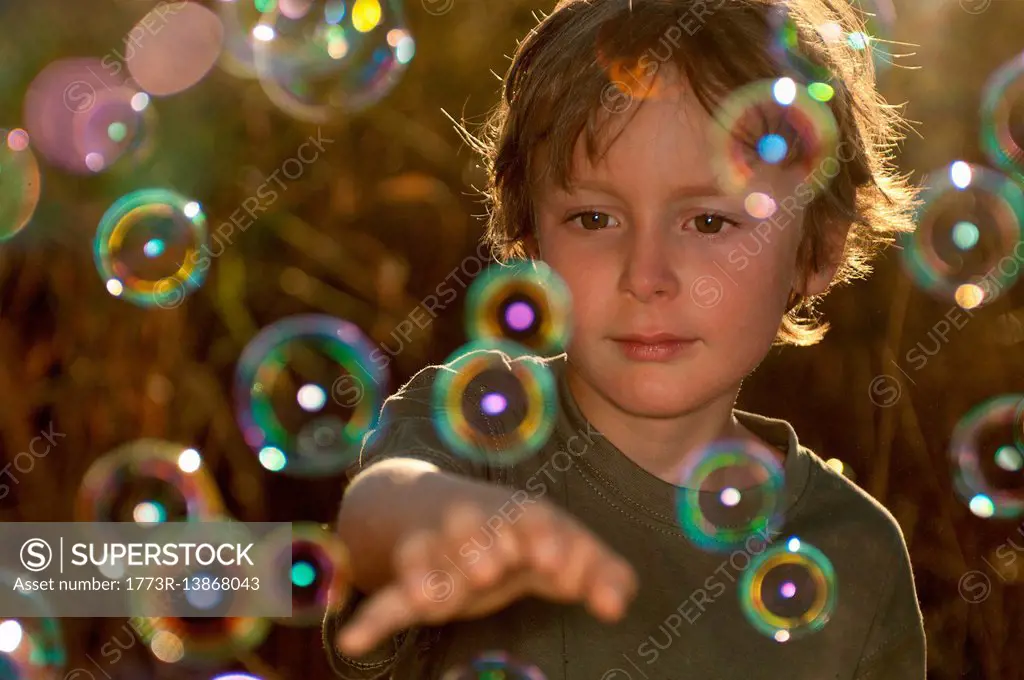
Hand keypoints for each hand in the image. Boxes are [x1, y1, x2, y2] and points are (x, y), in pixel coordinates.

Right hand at [335, 493, 637, 656]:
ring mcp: (438, 552)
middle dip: (483, 549)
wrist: (440, 506)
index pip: (536, 521)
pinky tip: (353, 639)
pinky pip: (388, 596)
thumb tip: (618, 607)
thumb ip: (601, 574)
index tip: (559, 564)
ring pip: (427, 556)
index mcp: (519, 515)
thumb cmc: (520, 537)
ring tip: (435, 601)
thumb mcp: (562, 548)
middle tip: (494, 569)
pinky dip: (372, 617)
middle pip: (474, 530)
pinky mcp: (411, 582)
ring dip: (430, 573)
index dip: (547, 541)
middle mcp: (474, 526)